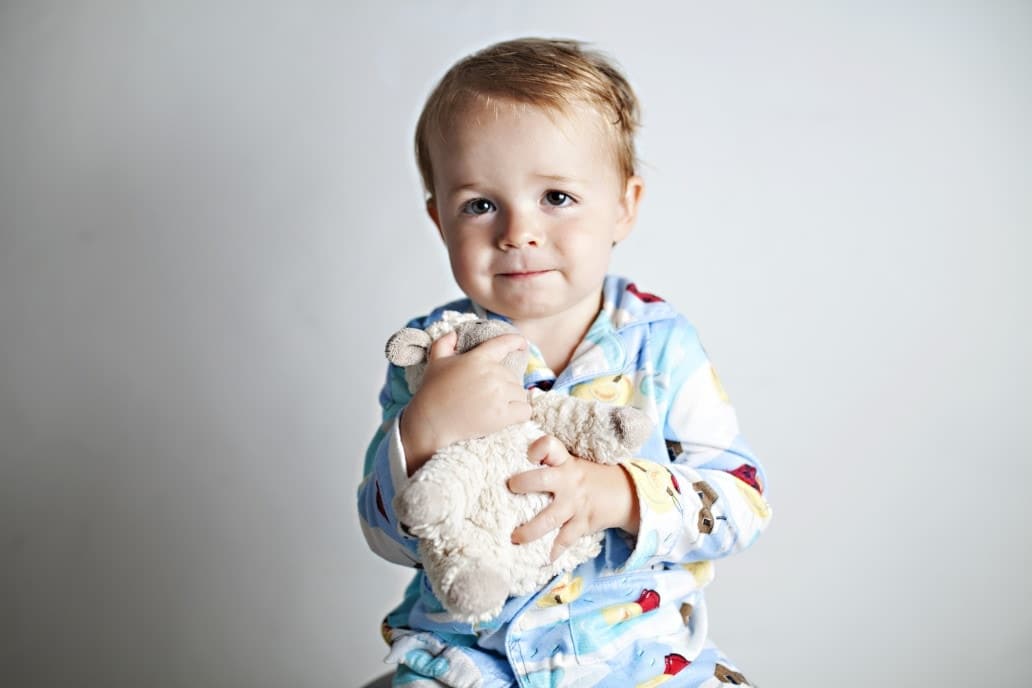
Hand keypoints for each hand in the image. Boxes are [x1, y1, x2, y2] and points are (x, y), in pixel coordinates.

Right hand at [400, 331, 531, 474]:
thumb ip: (445, 343)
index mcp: (478, 358)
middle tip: (488, 397)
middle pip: (513, 377)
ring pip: (520, 394)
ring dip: (512, 401)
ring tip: (495, 408)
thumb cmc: (432, 392)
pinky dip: (520, 414)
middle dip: (505, 386)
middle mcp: (492, 373)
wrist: (430, 421)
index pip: (505, 343)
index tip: (522, 344)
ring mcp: (498, 394)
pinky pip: (525, 411)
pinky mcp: (503, 415)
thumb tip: (454, 334)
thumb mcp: (435, 361)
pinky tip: (509, 417)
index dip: (517, 342)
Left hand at [508, 435, 639, 560]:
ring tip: (514, 537)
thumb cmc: (587, 478)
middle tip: (511, 488)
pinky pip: (566, 539)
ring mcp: (576, 503)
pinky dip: (555, 550)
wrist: (625, 493)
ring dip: (530, 530)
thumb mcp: (572, 464)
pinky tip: (545, 559)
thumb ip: (549, 464)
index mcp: (564, 462)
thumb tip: (511, 469)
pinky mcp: (583, 522)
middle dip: (524, 483)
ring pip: (550, 517)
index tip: (527, 455)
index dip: (537, 448)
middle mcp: (569, 481)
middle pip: (542, 479)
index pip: (549, 446)